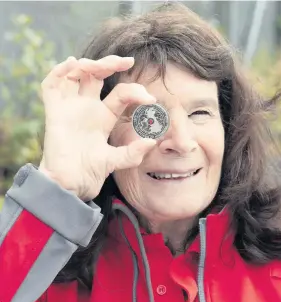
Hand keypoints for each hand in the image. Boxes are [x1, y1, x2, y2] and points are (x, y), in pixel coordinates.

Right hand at [39, 55, 155, 200]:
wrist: (70, 185)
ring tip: (101, 64)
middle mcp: (87, 109)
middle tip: (127, 61)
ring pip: (76, 75)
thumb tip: (152, 141)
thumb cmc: (91, 174)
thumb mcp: (115, 162)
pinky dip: (58, 72)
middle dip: (110, 63)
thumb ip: (132, 154)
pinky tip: (71, 65)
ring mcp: (70, 109)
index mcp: (104, 117)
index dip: (135, 91)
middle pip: (97, 76)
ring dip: (88, 64)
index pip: (121, 94)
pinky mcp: (54, 113)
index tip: (150, 98)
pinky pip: (51, 87)